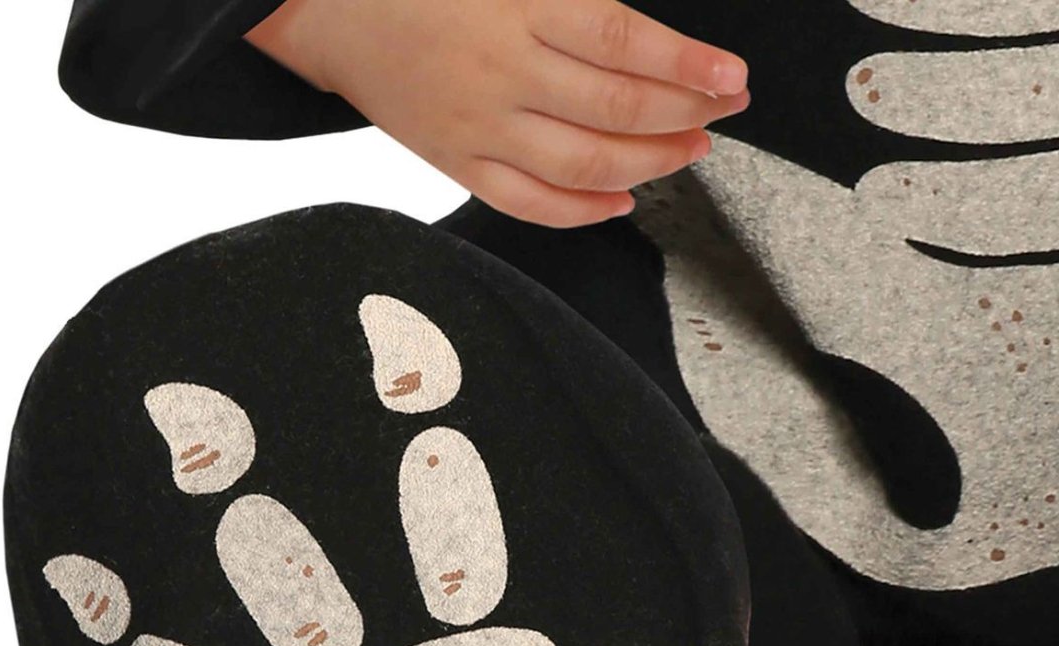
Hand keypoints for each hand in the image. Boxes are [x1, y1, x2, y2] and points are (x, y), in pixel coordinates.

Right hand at [246, 0, 750, 227]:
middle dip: (685, 114)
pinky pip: (528, 204)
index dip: (688, 65)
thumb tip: (636, 32)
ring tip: (686, 150)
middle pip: (617, 109)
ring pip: (583, 163)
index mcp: (516, 3)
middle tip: (722, 111)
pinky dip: (581, 211)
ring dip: (649, 163)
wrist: (328, 12)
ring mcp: (477, 127)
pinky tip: (620, 200)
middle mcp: (502, 72)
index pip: (626, 42)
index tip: (732, 77)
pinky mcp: (456, 163)